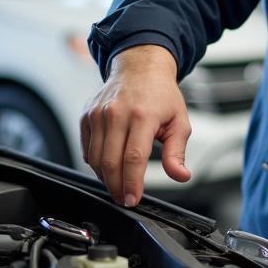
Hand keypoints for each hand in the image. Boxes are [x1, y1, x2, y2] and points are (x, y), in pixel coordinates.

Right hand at [81, 45, 190, 206]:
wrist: (140, 68)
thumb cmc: (161, 95)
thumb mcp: (179, 121)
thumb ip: (177, 152)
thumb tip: (181, 176)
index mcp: (143, 115)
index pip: (134, 158)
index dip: (132, 183)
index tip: (133, 199)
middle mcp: (117, 114)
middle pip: (110, 162)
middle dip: (117, 187)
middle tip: (125, 198)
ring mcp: (98, 115)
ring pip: (94, 159)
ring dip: (105, 178)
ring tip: (119, 185)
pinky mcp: (86, 116)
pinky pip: (86, 149)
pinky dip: (95, 164)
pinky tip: (109, 167)